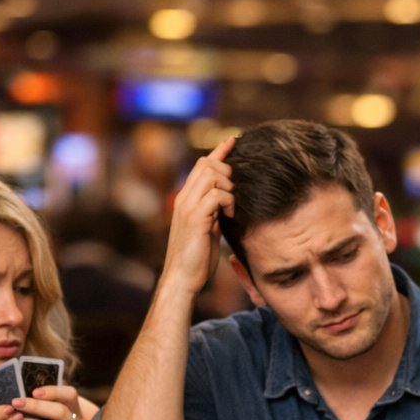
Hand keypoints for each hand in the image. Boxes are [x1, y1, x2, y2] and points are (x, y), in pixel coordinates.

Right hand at [160, 135, 235, 296]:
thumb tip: (229, 200)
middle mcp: (185, 198)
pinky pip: (216, 195)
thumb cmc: (197, 257)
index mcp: (187, 198)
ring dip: (230, 188)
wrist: (182, 277)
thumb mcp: (208, 228)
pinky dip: (229, 202)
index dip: (219, 152)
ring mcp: (188, 206)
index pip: (202, 165)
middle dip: (228, 171)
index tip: (235, 141)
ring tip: (232, 208)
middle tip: (237, 192)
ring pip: (212, 176)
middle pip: (207, 164)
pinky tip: (230, 216)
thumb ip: (214, 211)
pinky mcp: (196, 218)